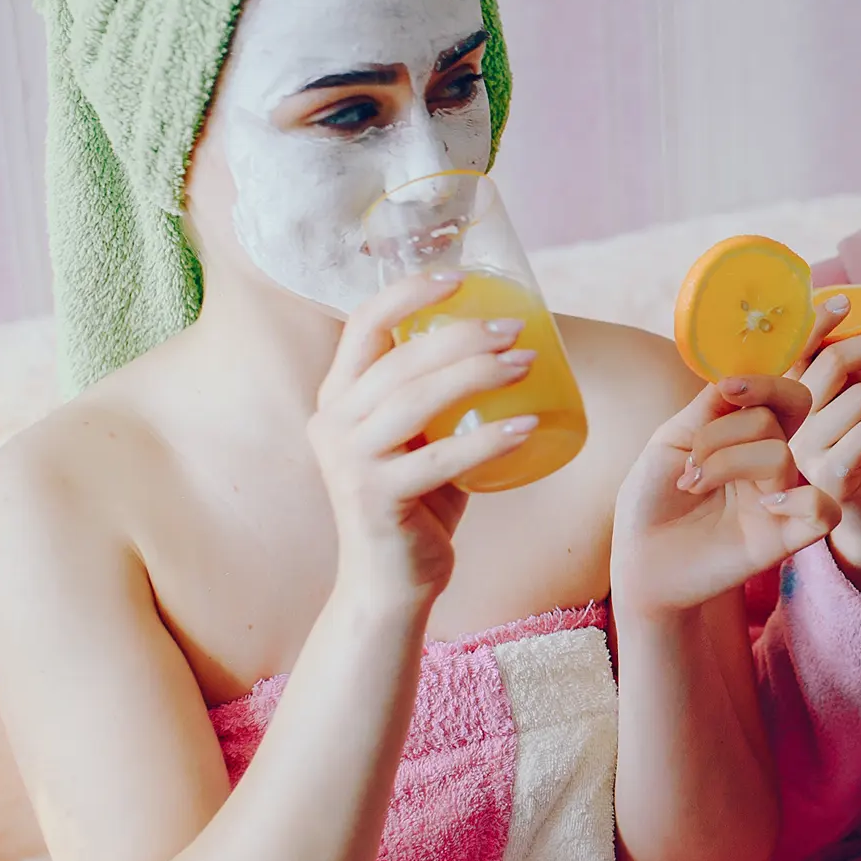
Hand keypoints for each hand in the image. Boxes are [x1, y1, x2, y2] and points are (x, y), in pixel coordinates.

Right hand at [308, 272, 542, 603]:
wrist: (391, 584)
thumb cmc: (416, 503)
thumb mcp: (418, 438)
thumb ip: (438, 397)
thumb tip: (507, 343)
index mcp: (337, 397)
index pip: (363, 323)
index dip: (408, 292)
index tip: (459, 277)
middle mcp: (331, 422)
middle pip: (399, 358)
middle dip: (462, 335)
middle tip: (515, 330)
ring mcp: (349, 462)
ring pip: (416, 400)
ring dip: (478, 375)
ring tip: (527, 364)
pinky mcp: (375, 500)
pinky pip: (440, 459)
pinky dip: (489, 440)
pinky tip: (529, 426)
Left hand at [611, 376, 840, 616]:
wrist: (637, 555)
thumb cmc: (651, 497)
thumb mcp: (671, 440)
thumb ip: (709, 408)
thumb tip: (739, 378)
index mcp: (747, 434)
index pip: (784, 395)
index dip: (765, 382)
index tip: (727, 390)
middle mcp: (768, 461)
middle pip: (782, 415)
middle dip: (731, 426)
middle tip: (695, 452)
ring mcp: (778, 499)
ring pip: (781, 457)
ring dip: (726, 462)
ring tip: (693, 483)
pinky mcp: (784, 538)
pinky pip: (823, 510)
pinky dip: (799, 501)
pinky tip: (761, 508)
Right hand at [787, 296, 860, 600]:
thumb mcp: (849, 415)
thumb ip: (842, 381)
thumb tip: (855, 331)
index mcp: (788, 408)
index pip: (796, 353)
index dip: (818, 324)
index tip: (842, 301)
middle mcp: (788, 428)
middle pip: (834, 363)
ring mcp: (805, 454)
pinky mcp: (832, 477)